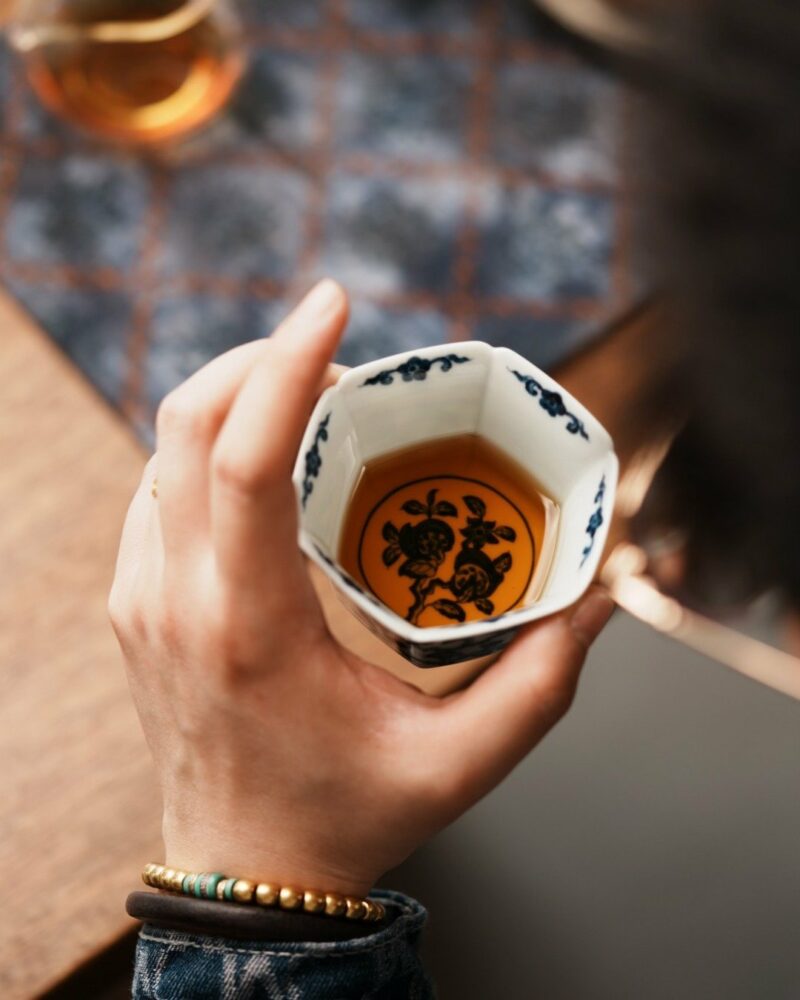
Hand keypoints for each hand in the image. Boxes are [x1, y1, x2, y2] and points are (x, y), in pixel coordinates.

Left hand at [109, 279, 613, 896]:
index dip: (287, 363)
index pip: (242, 462)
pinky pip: (155, 489)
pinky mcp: (132, 600)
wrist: (247, 871)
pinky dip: (205, 448)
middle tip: (334, 346)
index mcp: (246, 630)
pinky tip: (264, 460)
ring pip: (161, 449)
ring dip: (231, 398)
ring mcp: (139, 598)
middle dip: (258, 356)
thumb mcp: (461, 763)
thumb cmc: (345, 814)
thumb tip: (598, 596)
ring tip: (310, 397)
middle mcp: (174, 602)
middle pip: (186, 426)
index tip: (334, 300)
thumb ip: (541, 680)